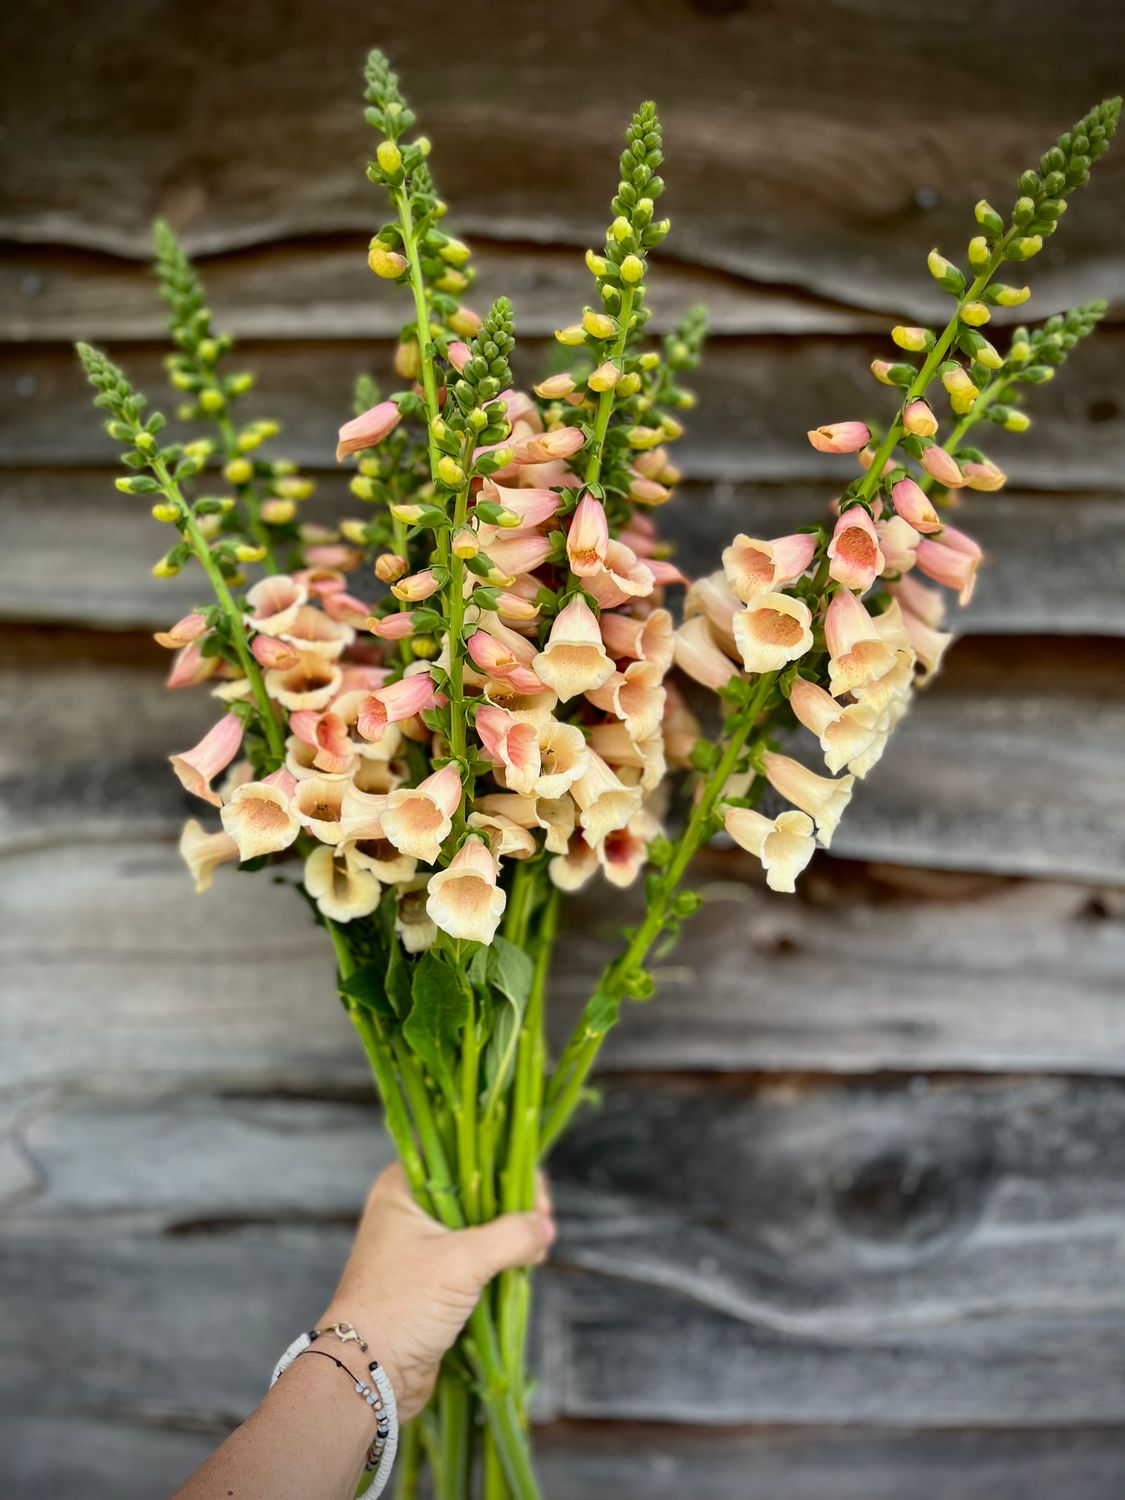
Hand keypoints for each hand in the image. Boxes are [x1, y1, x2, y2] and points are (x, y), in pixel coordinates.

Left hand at [317, 1164, 554, 1420]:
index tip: (535, 1199)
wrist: (368, 1374)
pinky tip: (521, 1271)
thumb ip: (509, 1236)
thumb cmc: (401, 1306)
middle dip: (514, 1207)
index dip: (506, 1168)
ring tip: (533, 1255)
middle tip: (540, 1229)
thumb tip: (545, 1227)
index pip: (466, 1153)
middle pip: (478, 1189)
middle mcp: (412, 1209)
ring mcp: (423, 1245)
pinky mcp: (434, 1280)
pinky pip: (477, 1258)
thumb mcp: (460, 1262)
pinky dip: (501, 1262)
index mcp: (405, 1186)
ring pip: (481, 1225)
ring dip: (510, 1238)